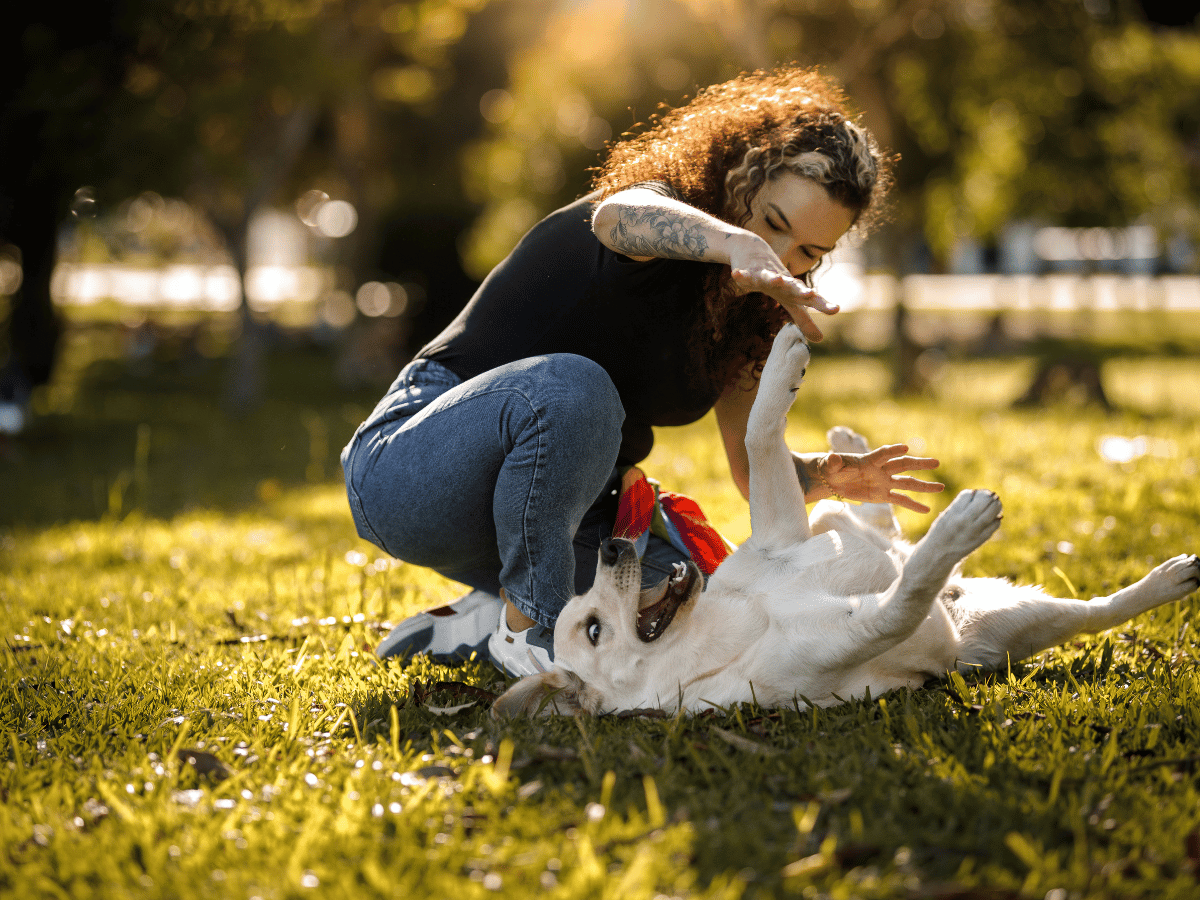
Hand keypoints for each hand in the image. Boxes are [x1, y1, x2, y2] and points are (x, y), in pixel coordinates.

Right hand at [728, 235, 837, 340]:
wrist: (754, 250)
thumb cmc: (776, 280)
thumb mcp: (790, 301)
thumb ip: (804, 320)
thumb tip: (820, 340)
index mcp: (793, 291)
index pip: (810, 300)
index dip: (822, 304)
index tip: (835, 309)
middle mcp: (783, 282)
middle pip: (794, 287)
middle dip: (801, 290)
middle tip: (810, 293)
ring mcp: (765, 275)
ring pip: (770, 278)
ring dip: (775, 280)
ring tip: (778, 281)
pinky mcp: (748, 271)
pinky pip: (744, 275)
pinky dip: (742, 275)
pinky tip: (737, 275)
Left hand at [816, 446, 943, 513]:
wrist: (832, 479)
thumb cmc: (831, 468)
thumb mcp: (829, 465)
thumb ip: (833, 462)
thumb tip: (832, 458)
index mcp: (869, 460)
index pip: (883, 454)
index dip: (892, 450)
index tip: (905, 447)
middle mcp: (880, 470)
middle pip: (902, 465)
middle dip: (919, 463)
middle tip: (936, 462)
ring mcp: (884, 482)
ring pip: (907, 483)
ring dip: (923, 485)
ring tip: (941, 487)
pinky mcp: (882, 495)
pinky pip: (900, 500)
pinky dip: (913, 505)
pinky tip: (927, 510)